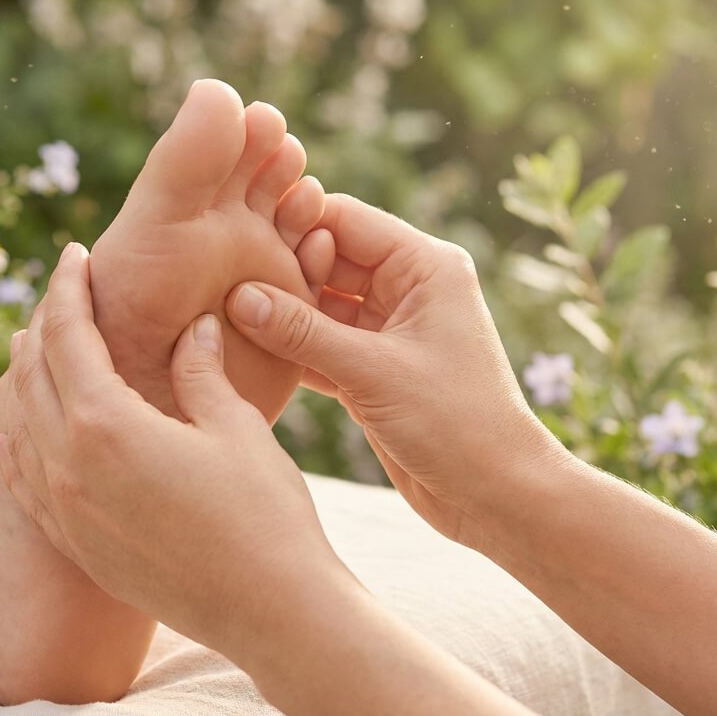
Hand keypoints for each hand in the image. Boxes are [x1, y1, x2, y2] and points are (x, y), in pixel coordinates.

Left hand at [0, 242, 352, 652]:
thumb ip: (201, 370)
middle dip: (45, 327)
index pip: (69, 337)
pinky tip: (6, 440)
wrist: (270, 610)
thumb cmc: (263, 513)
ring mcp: (67, 513)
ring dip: (25, 382)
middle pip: (34, 377)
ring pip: (22, 430)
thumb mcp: (234, 427)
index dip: (69, 288)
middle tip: (61, 294)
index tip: (74, 254)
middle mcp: (69, 468)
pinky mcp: (78, 547)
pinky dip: (12, 454)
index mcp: (105, 426)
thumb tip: (193, 326)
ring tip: (31, 350)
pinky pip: (25, 488)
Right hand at [226, 194, 569, 545]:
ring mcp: (387, 331)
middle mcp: (407, 290)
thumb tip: (239, 297)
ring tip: (221, 315)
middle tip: (220, 280)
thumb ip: (302, 332)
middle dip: (279, 270)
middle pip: (326, 259)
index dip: (293, 223)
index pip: (345, 219)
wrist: (495, 496)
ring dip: (278, 314)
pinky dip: (289, 350)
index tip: (237, 235)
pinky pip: (319, 346)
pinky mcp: (372, 371)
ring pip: (319, 305)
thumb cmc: (456, 425)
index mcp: (424, 267)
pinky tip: (245, 353)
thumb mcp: (373, 372)